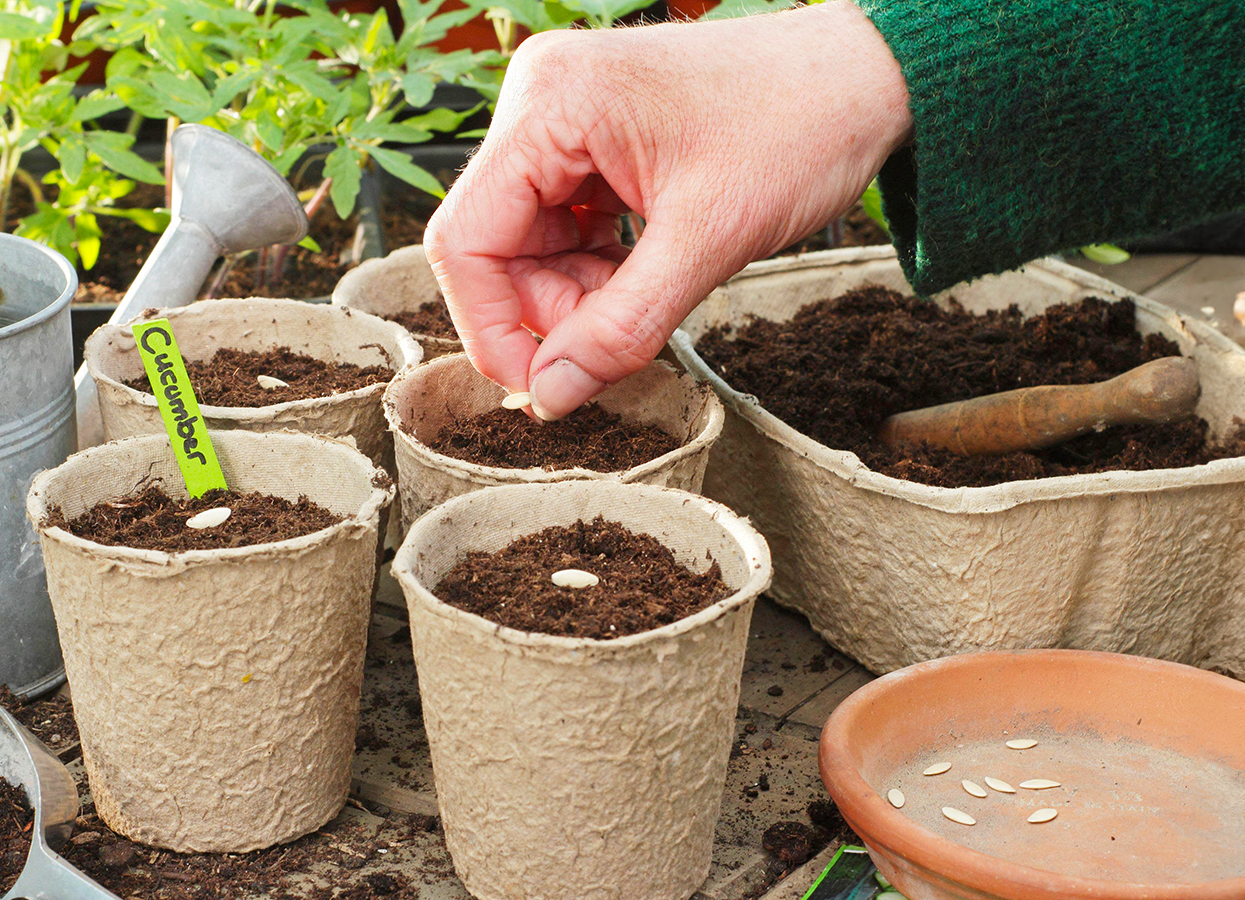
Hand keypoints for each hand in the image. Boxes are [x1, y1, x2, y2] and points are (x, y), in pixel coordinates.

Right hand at [423, 1, 911, 419]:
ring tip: (647, 297)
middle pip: (494, 245)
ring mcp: (564, 118)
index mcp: (552, 103)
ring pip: (527, 245)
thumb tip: (550, 395)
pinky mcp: (591, 140)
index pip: (465, 239)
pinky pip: (561, 226)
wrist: (871, 76)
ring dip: (576, 295)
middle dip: (549, 311)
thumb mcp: (709, 239)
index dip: (493, 326)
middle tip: (616, 341)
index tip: (543, 386)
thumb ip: (621, 325)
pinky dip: (595, 270)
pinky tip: (645, 274)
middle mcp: (541, 100)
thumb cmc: (803, 123)